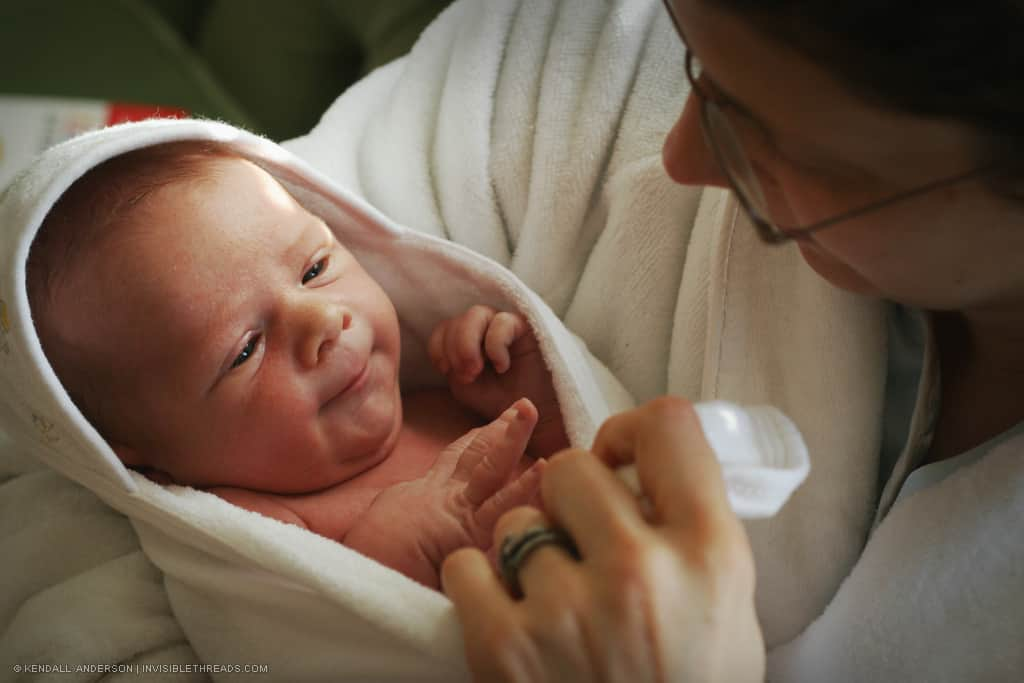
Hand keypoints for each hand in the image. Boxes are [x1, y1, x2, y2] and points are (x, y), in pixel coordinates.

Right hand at [344, 398, 544, 589]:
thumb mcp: (388, 540)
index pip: (455, 464)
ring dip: (511, 439)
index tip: (494, 426)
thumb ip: (409, 529)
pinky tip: (545, 469)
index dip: (476, 442)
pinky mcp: (465, 533)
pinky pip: (500, 506)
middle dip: (500, 431)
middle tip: (523, 407)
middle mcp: (441, 502)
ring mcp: (454, 513)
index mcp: (423, 502)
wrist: (353, 582)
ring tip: (530, 412)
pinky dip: (523, 487)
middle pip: (476, 457)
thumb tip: (405, 534)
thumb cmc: (367, 570)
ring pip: (490, 469)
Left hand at [429, 306, 567, 455]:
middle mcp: (485, 329)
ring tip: (477, 370)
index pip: (444, 329)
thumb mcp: (467, 388)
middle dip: (455, 348)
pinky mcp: (527, 327)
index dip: (439, 346)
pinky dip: (495, 345)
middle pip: (457, 320)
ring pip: (476, 314)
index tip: (446, 370)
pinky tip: (503, 366)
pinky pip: (503, 322)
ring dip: (468, 343)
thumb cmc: (503, 401)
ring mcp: (506, 326)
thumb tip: (450, 353)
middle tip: (467, 375)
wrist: (535, 416)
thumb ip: (453, 366)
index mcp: (468, 342)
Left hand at [441, 397, 764, 681]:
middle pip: (576, 465)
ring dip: (528, 553)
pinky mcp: (502, 648)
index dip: (636, 430)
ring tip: (553, 602)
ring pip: (517, 520)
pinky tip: (510, 619)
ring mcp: (567, 610)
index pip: (670, 426)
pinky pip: (466, 566)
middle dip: (575, 498)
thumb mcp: (729, 614)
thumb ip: (694, 535)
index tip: (622, 455)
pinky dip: (480, 590)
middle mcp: (641, 572)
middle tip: (584, 539)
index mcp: (711, 556)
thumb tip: (644, 473)